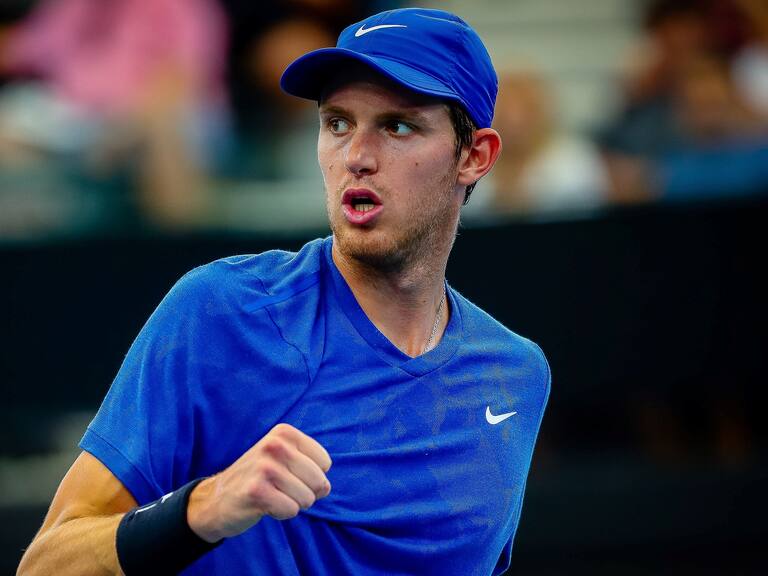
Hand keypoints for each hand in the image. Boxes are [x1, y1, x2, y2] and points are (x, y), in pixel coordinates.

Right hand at [187, 423, 331, 541]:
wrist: (216, 499)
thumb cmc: (260, 479)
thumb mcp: (284, 460)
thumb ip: (312, 468)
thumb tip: (325, 488)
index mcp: (284, 433)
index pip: (324, 462)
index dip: (313, 476)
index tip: (290, 475)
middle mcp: (275, 445)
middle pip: (319, 481)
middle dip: (306, 493)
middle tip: (281, 489)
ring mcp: (264, 467)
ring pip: (306, 498)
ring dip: (292, 504)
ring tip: (271, 495)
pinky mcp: (256, 491)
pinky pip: (291, 510)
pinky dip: (281, 513)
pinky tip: (264, 505)